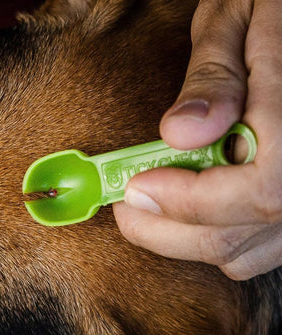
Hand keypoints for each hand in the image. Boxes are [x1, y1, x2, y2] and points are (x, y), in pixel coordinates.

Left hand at [114, 0, 281, 279]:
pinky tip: (186, 210)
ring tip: (149, 205)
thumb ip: (213, 81)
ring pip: (240, 253)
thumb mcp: (239, 24)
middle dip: (165, 230)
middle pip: (237, 235)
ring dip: (183, 239)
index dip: (188, 200)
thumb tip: (179, 133)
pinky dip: (210, 239)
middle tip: (125, 206)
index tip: (135, 188)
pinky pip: (250, 249)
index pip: (258, 192)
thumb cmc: (272, 10)